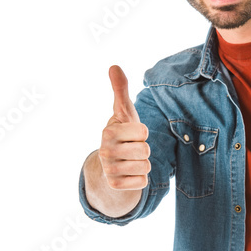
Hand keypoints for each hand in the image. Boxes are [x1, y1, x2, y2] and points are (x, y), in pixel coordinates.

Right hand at [99, 65, 150, 189]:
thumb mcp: (123, 111)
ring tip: (131, 160)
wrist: (111, 162)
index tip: (132, 134)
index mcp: (109, 131)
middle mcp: (105, 151)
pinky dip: (140, 179)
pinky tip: (129, 174)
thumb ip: (121, 89)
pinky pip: (142, 182)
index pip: (143, 132)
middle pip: (146, 151)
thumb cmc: (123, 132)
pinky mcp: (115, 185)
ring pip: (146, 167)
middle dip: (144, 150)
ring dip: (143, 165)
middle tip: (132, 149)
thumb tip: (114, 66)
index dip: (143, 133)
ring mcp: (109, 170)